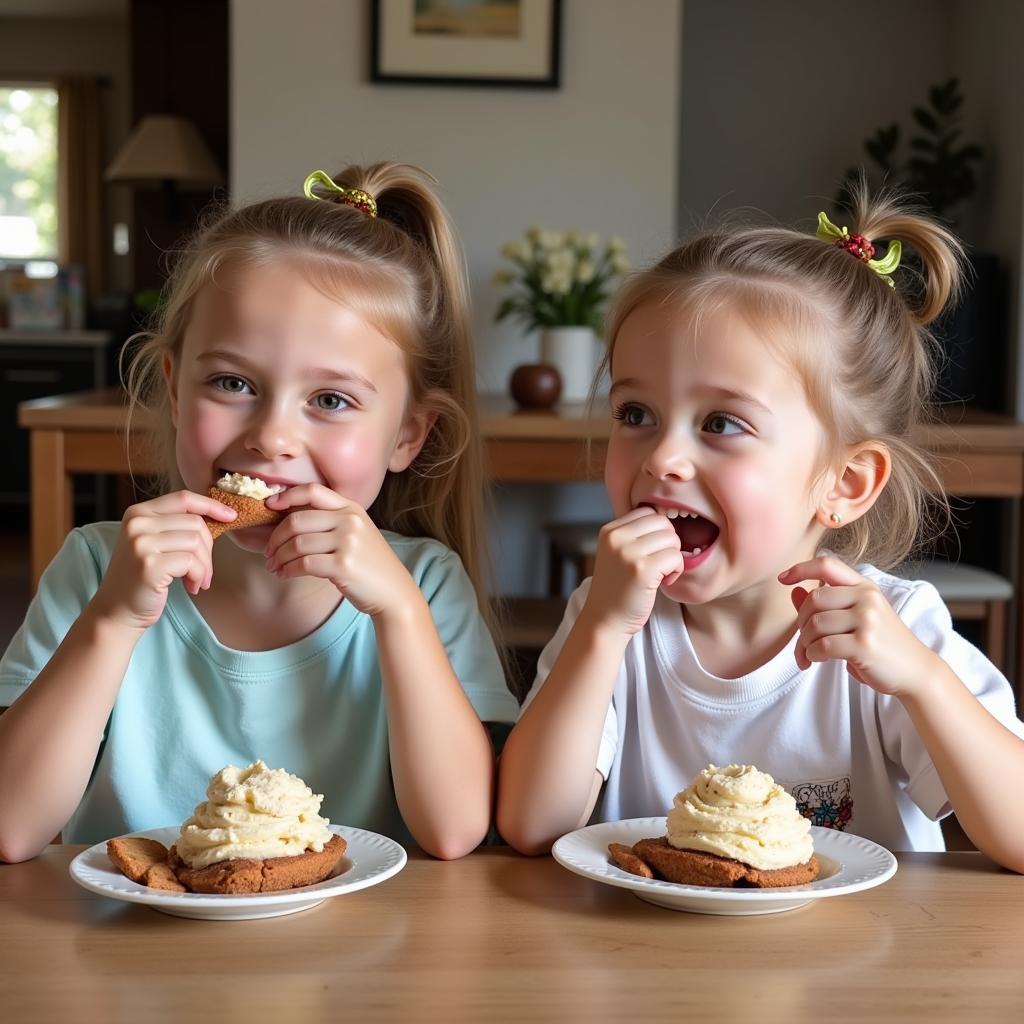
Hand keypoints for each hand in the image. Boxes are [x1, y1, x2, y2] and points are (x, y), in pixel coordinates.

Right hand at [91, 490, 236, 631]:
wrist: (117, 610)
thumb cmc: (142, 577)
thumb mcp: (153, 542)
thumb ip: (175, 526)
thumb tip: (218, 514)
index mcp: (138, 512)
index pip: (184, 498)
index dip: (211, 505)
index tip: (231, 516)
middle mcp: (137, 523)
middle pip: (195, 522)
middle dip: (208, 548)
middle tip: (204, 569)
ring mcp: (141, 543)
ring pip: (196, 542)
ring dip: (205, 566)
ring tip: (197, 580)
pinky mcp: (149, 564)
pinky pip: (191, 562)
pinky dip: (198, 576)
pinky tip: (191, 587)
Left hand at [264, 485, 417, 616]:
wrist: (394, 591)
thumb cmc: (369, 564)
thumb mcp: (357, 533)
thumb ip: (331, 522)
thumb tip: (288, 521)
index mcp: (352, 508)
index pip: (313, 491)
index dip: (287, 496)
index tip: (270, 506)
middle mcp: (350, 521)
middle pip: (297, 520)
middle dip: (275, 538)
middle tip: (269, 552)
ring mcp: (348, 542)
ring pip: (297, 544)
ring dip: (279, 557)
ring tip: (274, 566)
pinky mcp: (343, 565)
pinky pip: (303, 564)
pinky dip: (288, 570)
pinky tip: (284, 574)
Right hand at [582, 507, 683, 635]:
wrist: (605, 620)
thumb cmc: (617, 589)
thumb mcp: (617, 553)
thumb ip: (635, 535)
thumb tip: (667, 519)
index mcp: (609, 530)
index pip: (648, 512)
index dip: (658, 532)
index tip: (651, 552)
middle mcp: (616, 537)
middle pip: (663, 523)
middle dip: (668, 543)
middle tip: (659, 564)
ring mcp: (628, 553)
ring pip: (672, 539)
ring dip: (673, 558)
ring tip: (660, 574)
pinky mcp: (642, 570)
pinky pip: (676, 557)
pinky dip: (676, 571)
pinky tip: (663, 582)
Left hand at [779, 555, 936, 697]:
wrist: (916, 671)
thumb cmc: (882, 644)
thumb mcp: (857, 618)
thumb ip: (826, 605)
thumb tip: (794, 591)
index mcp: (864, 587)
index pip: (827, 565)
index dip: (801, 568)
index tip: (782, 578)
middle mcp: (867, 598)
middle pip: (813, 599)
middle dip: (800, 623)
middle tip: (803, 642)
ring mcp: (868, 620)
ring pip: (815, 624)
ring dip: (804, 644)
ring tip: (807, 656)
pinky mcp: (865, 645)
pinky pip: (823, 645)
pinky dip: (812, 654)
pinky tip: (816, 660)